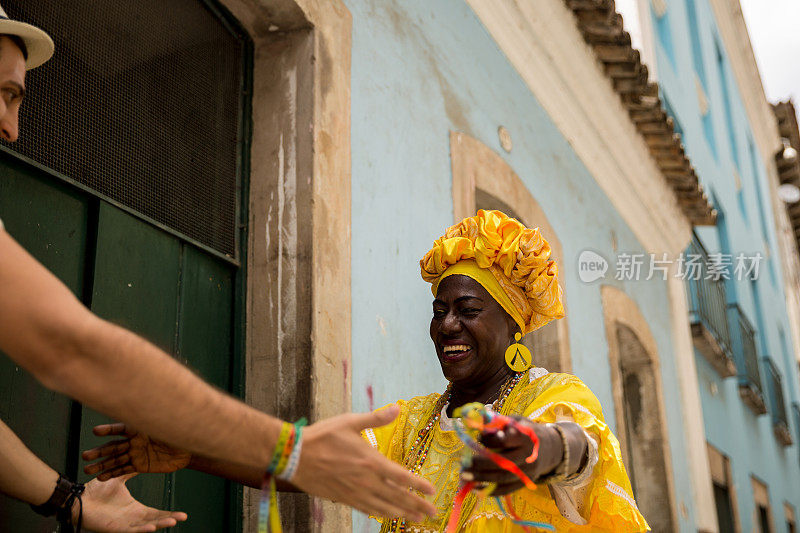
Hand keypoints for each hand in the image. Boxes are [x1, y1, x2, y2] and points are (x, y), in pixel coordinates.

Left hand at [78, 474, 186, 531]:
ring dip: (159, 525)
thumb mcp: (119, 479)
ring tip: (172, 522)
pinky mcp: (115, 529)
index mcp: (135, 509)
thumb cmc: (96, 491)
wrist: (79, 498)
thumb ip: (130, 471)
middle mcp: (132, 519)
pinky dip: (142, 530)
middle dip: (169, 520)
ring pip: (146, 527)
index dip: (169, 513)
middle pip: (155, 521)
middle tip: (183, 518)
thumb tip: (141, 461)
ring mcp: (124, 525)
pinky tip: (152, 528)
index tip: (183, 514)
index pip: (156, 513)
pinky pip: (131, 531)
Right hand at [82, 424, 191, 479]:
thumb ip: (160, 421)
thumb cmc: (179, 433)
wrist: (187, 451)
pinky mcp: (139, 466)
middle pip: (114, 446)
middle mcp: (134, 441)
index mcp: (140, 429)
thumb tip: (158, 404)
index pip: (121, 428)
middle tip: (85, 456)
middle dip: (100, 451)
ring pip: (115, 460)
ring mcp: (135, 454)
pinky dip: (112, 474)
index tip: (96, 431)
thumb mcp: (170, 426)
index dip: (109, 429)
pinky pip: (123, 470)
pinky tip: (100, 477)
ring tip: (87, 470)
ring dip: (101, 465)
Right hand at [291, 406, 436, 519]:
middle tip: (433, 513)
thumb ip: (376, 418)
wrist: (295, 456)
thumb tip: (397, 408)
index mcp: (371, 461)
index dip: (419, 485)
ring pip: (384, 507)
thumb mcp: (350, 422)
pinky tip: (388, 516)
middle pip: (398, 497)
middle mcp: (366, 481)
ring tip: (417, 520)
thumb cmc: (322, 437)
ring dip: (403, 514)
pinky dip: (381, 514)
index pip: (402, 477)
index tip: (432, 491)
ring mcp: (355, 493)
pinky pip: (368, 510)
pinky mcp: (344, 499)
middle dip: (417, 506)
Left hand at [464, 417, 559, 495]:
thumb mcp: (514, 421)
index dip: (488, 441)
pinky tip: (476, 489)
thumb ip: (496, 423)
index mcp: (525, 436)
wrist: (550, 447)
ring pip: (503, 478)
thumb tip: (473, 422)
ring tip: (465, 476)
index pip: (505, 440)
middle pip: (503, 462)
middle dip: (481, 464)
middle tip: (464, 465)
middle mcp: (528, 455)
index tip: (476, 438)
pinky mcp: (526, 482)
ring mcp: (528, 471)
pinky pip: (507, 489)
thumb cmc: (525, 431)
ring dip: (482, 479)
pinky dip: (490, 491)